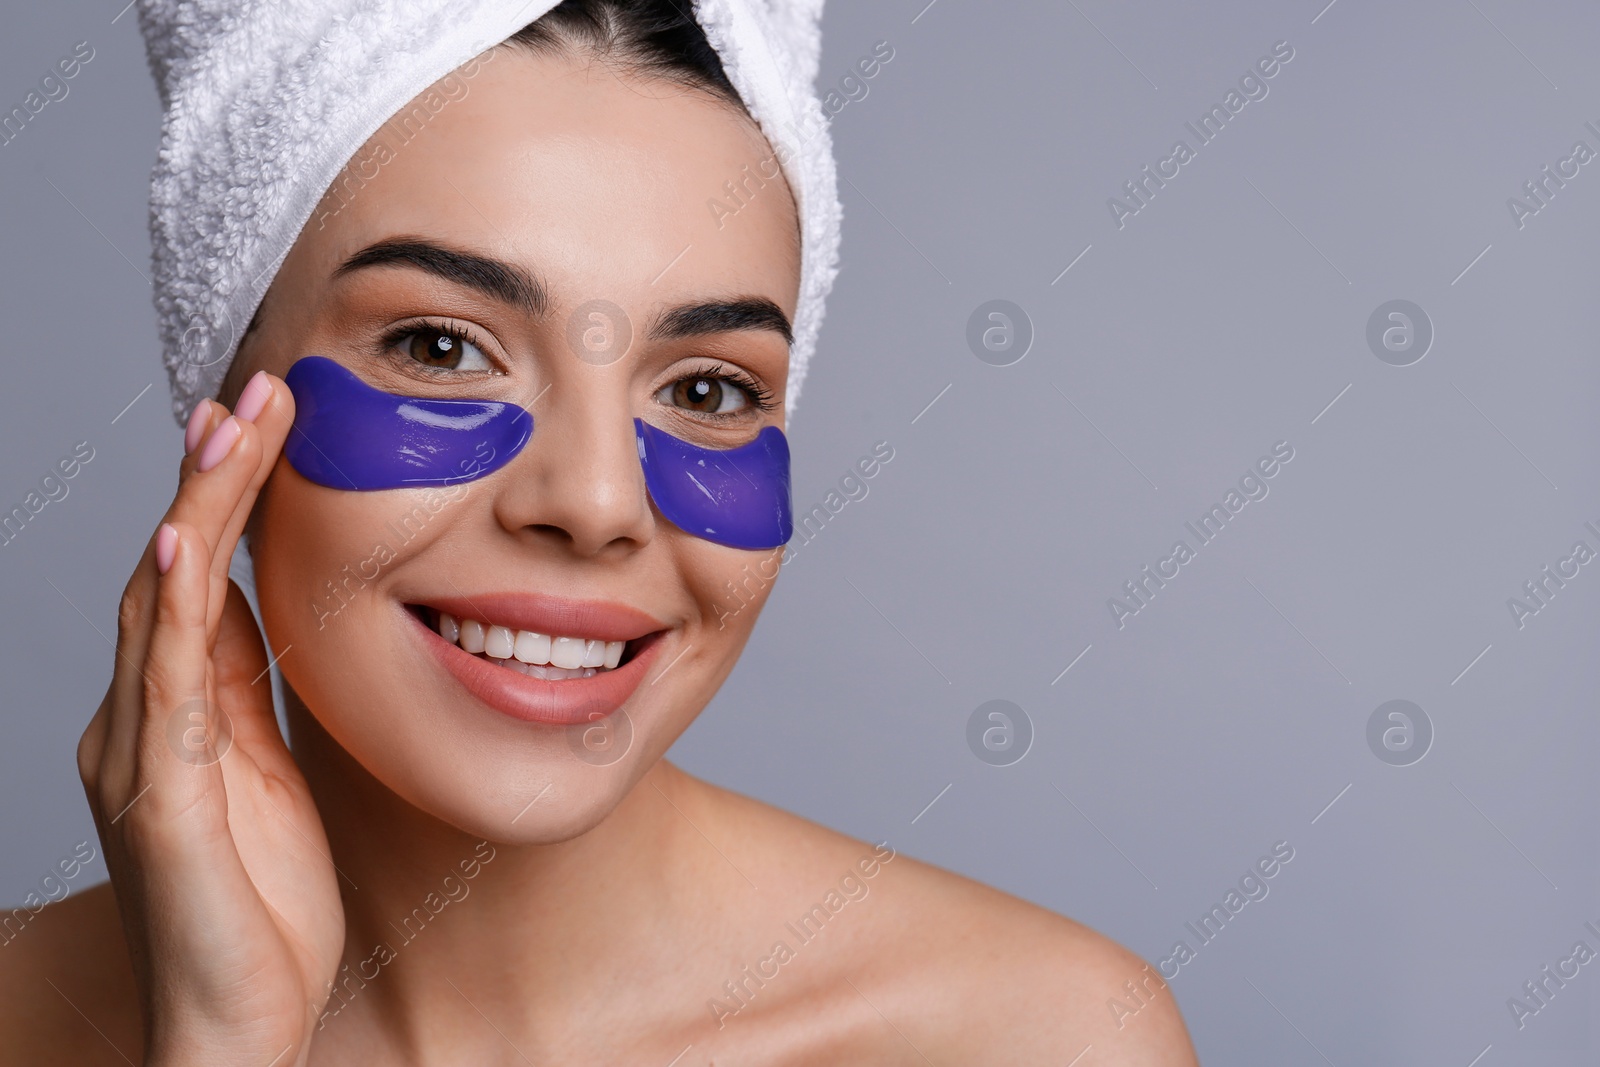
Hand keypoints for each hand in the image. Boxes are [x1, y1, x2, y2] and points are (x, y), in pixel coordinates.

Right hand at [76, 372, 343, 1066]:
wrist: (239, 1020)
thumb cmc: (258, 903)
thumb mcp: (265, 770)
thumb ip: (245, 692)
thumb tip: (254, 604)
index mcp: (176, 712)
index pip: (198, 579)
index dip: (225, 499)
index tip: (262, 422)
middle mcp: (140, 721)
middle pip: (172, 571)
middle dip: (211, 479)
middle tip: (251, 393)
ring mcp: (138, 756)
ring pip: (162, 605)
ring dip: (198, 511)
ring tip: (230, 428)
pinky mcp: (159, 799)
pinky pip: (164, 688)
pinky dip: (172, 612)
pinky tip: (185, 547)